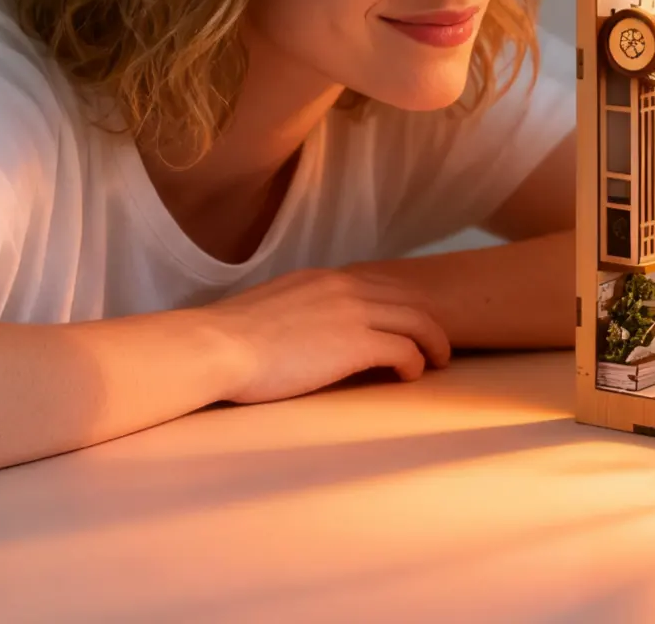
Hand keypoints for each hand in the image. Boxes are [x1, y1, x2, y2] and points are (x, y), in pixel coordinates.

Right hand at [199, 266, 451, 404]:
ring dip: (433, 342)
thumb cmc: (230, 339)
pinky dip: (415, 362)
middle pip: (408, 299)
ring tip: (438, 361)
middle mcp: (346, 286)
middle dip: (428, 322)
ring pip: (417, 320)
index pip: (380, 283)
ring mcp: (354, 312)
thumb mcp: (274, 307)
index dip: (401, 305)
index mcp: (325, 278)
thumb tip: (305, 326)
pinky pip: (404, 349)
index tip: (409, 324)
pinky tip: (410, 376)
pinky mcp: (356, 342)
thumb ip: (301, 308)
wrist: (217, 346)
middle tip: (436, 344)